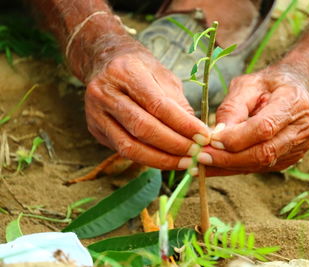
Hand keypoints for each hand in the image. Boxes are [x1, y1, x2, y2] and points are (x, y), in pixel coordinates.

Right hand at [85, 44, 209, 169]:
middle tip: (197, 153)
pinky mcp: (95, 128)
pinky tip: (166, 160)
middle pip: (142, 128)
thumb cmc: (140, 68)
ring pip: (129, 146)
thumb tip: (197, 133)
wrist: (104, 63)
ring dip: (161, 159)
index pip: (158, 105)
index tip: (204, 136)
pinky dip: (147, 159)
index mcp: (125, 71)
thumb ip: (178, 103)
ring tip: (184, 162)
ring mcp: (95, 112)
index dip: (183, 124)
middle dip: (174, 145)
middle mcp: (105, 92)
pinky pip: (123, 150)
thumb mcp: (163, 75)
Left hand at [197, 66, 308, 174]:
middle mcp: (304, 128)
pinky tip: (217, 166)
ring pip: (262, 164)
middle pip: (264, 152)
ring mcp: (301, 146)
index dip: (236, 138)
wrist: (295, 89)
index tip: (210, 140)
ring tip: (203, 164)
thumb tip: (216, 135)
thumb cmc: (268, 84)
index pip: (264, 127)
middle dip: (229, 158)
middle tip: (200, 157)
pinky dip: (236, 168)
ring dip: (229, 166)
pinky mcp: (291, 158)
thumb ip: (232, 108)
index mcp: (295, 103)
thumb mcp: (247, 85)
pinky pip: (261, 168)